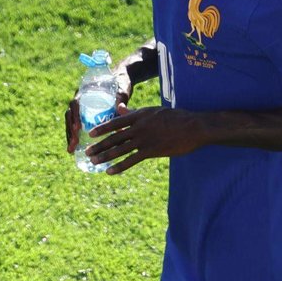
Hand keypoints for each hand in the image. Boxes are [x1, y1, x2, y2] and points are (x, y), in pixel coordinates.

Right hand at [65, 70, 133, 153]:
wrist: (121, 80)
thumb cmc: (121, 84)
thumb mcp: (121, 91)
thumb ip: (120, 99)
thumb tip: (120, 108)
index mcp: (86, 91)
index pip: (75, 103)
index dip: (75, 116)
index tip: (78, 128)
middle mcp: (80, 99)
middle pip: (70, 115)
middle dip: (70, 131)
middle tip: (73, 144)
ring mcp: (81, 107)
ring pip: (71, 122)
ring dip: (70, 136)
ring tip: (71, 150)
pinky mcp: (85, 114)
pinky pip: (76, 126)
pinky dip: (75, 136)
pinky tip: (75, 148)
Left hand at [86, 104, 204, 173]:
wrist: (194, 127)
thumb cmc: (176, 118)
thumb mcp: (153, 111)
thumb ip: (135, 112)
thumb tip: (120, 109)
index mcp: (139, 115)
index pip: (116, 122)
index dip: (102, 128)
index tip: (90, 134)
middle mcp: (139, 127)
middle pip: (114, 137)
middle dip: (99, 146)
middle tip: (87, 152)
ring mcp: (145, 139)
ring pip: (120, 149)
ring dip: (105, 156)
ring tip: (93, 162)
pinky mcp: (152, 151)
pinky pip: (132, 160)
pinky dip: (119, 166)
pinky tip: (110, 171)